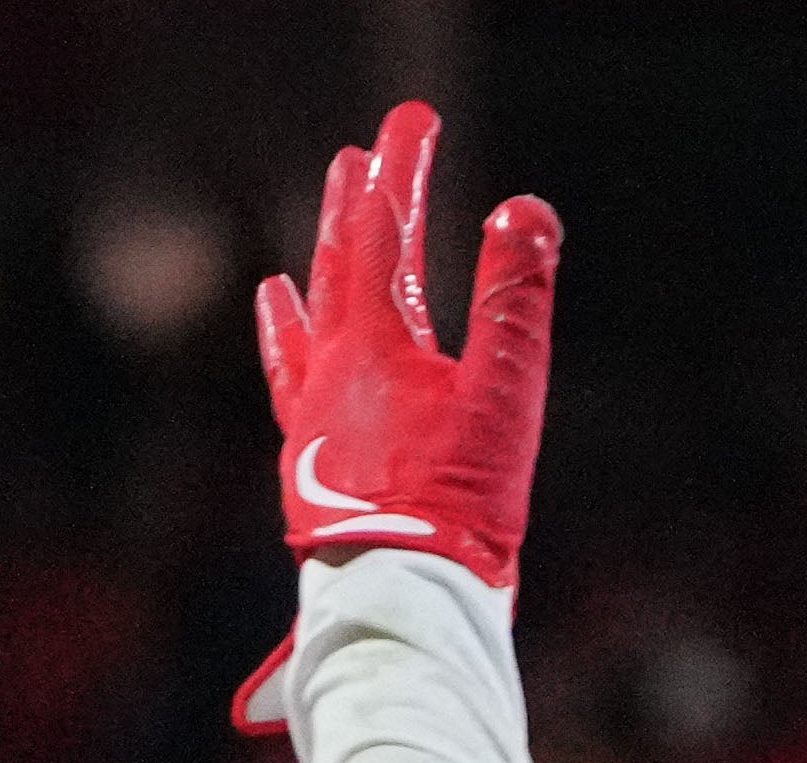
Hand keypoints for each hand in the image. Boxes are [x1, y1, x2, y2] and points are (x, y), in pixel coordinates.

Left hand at [255, 100, 558, 588]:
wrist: (396, 598)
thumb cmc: (457, 505)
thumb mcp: (505, 397)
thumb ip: (515, 301)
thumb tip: (524, 209)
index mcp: (378, 342)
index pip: (386, 230)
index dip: (401, 169)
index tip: (412, 122)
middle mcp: (330, 368)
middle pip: (339, 264)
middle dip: (356, 204)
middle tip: (361, 155)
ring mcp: (311, 416)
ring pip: (307, 321)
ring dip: (316, 268)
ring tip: (304, 244)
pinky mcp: (304, 463)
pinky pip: (287, 380)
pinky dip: (284, 341)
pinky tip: (281, 334)